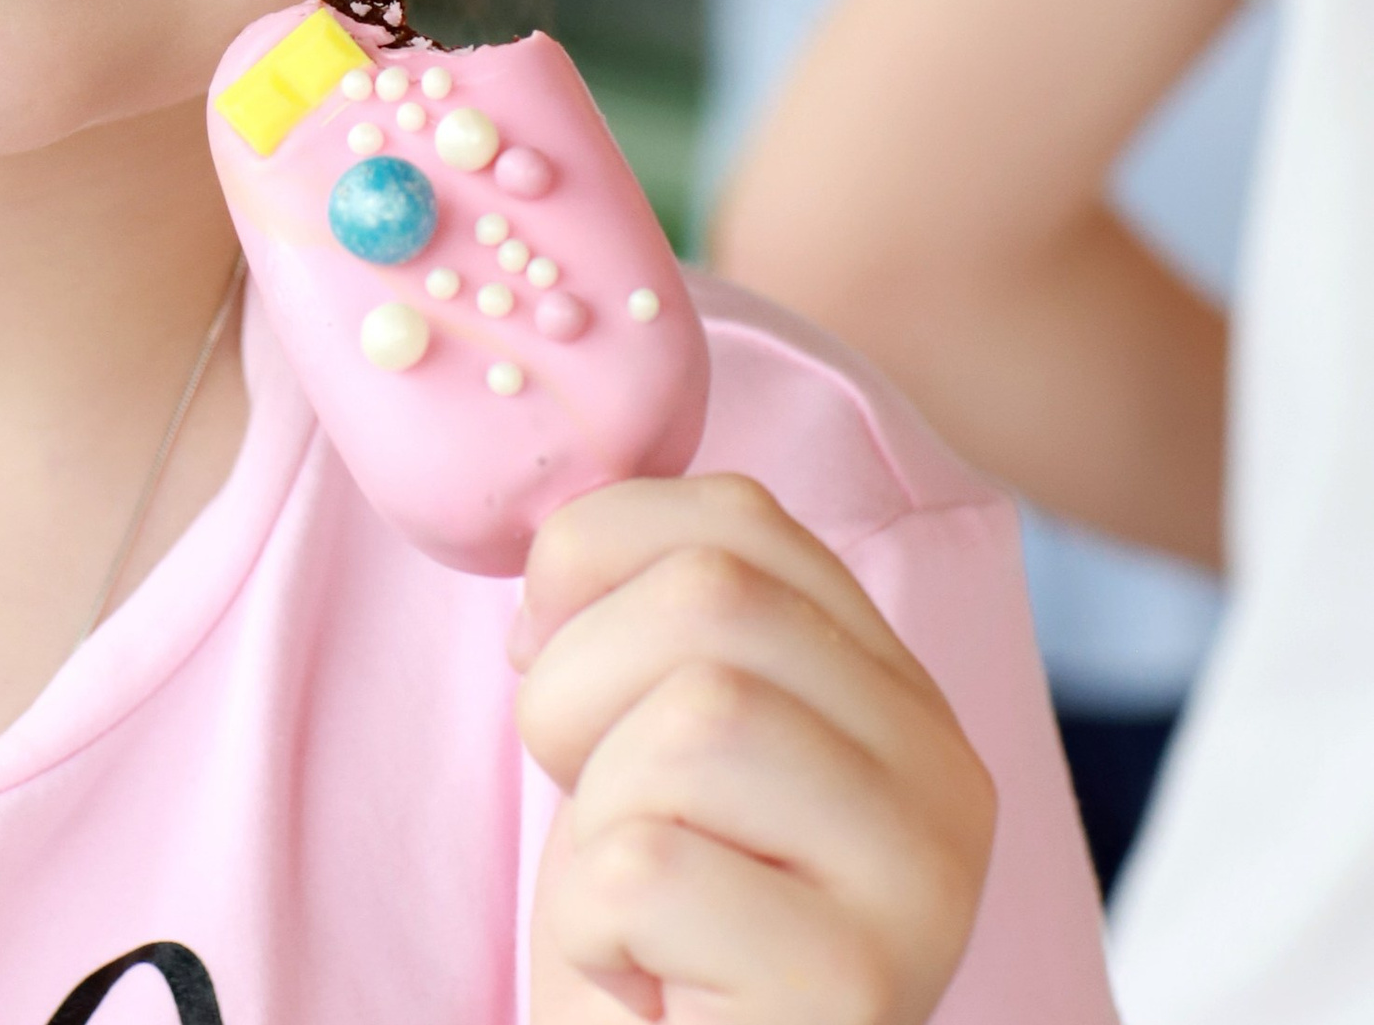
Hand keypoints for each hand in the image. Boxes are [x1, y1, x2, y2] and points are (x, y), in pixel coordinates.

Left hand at [513, 475, 994, 1024]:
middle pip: (710, 594)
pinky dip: (593, 924)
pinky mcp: (854, 985)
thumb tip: (556, 552)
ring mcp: (919, 880)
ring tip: (636, 904)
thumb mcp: (655, 737)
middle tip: (592, 802)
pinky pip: (646, 870)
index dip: (596, 556)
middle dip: (576, 682)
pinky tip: (649, 981)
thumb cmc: (655, 931)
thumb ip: (657, 618)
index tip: (550, 649)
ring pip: (692, 718)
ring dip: (598, 812)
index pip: (739, 515)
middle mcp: (942, 767)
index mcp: (893, 686)